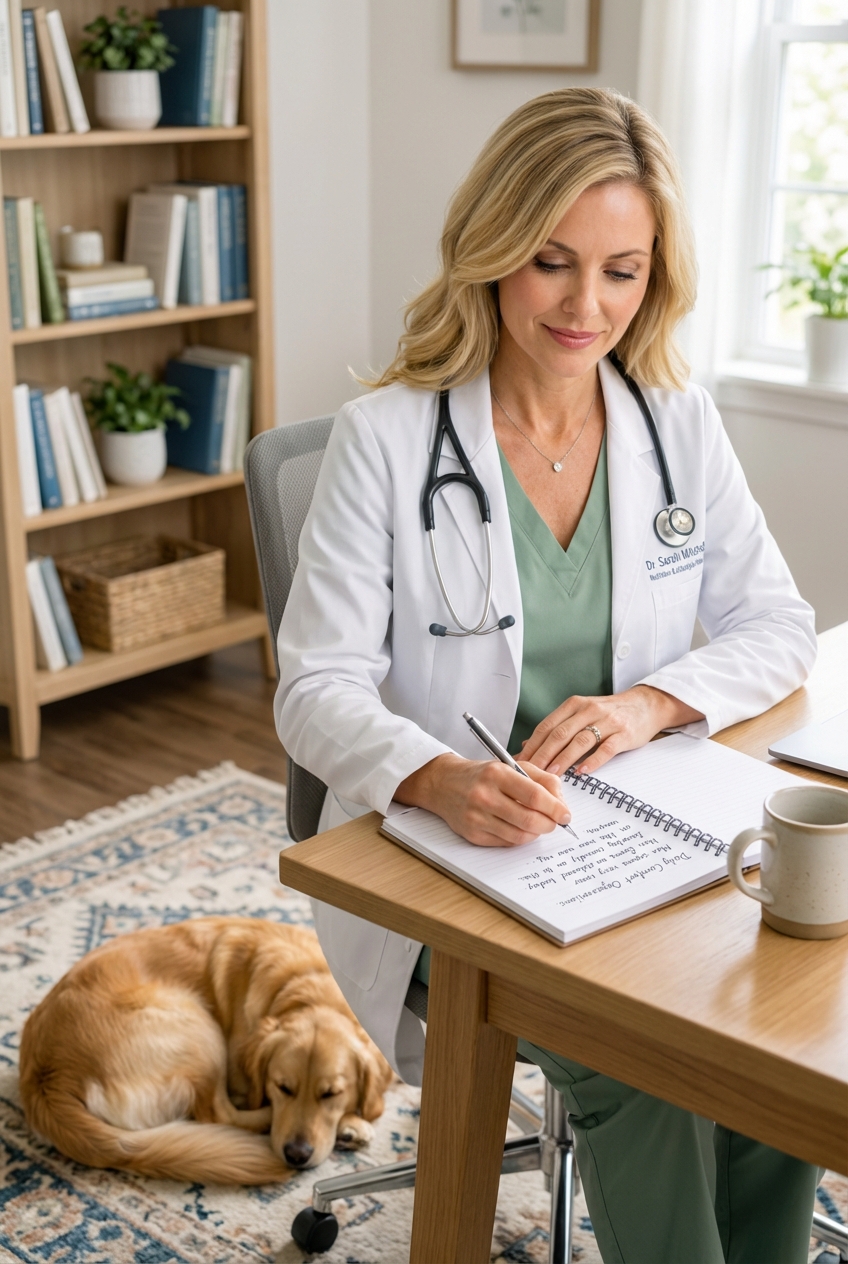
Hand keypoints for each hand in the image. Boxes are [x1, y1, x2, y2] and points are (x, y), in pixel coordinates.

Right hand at [395, 752, 570, 847]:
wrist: (444, 783)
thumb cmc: (482, 774)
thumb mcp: (511, 766)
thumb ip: (541, 779)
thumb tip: (561, 803)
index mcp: (497, 774)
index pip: (535, 796)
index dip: (556, 808)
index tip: (566, 814)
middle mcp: (484, 796)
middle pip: (529, 820)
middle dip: (549, 824)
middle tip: (555, 823)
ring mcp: (476, 817)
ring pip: (519, 836)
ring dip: (536, 833)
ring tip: (539, 825)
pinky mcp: (472, 835)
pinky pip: (506, 843)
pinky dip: (519, 838)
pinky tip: (520, 828)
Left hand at [520, 686, 704, 777]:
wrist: (645, 705)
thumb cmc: (609, 713)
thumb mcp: (580, 714)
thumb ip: (557, 728)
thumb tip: (529, 746)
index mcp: (574, 705)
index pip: (547, 726)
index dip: (532, 746)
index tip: (520, 762)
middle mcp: (588, 710)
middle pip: (560, 734)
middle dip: (543, 755)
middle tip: (531, 773)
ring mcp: (607, 721)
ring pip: (580, 741)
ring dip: (564, 759)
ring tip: (552, 775)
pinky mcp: (624, 733)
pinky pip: (606, 748)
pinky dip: (593, 760)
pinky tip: (583, 771)